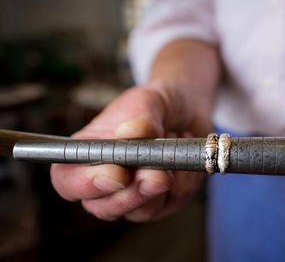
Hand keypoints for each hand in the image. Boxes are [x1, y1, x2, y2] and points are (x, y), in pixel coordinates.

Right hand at [50, 84, 207, 221]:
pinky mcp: (164, 203)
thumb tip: (130, 134)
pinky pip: (174, 202)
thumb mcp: (148, 101)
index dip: (87, 184)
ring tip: (173, 143)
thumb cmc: (157, 106)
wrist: (188, 111)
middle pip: (104, 208)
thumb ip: (141, 117)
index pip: (68, 181)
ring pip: (142, 211)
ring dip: (163, 180)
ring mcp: (134, 197)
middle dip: (132, 194)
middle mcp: (106, 183)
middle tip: (158, 174)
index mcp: (87, 154)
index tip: (117, 174)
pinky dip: (185, 178)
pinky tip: (183, 155)